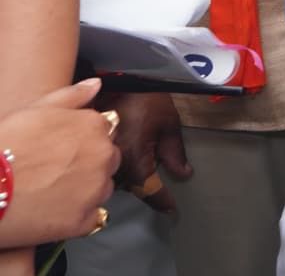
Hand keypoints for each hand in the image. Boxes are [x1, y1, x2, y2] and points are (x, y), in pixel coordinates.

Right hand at [0, 79, 118, 246]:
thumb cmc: (4, 146)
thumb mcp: (35, 110)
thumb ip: (72, 96)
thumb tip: (97, 85)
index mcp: (95, 125)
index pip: (105, 132)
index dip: (83, 141)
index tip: (63, 151)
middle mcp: (103, 154)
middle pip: (108, 159)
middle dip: (89, 164)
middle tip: (56, 173)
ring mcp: (95, 189)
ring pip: (102, 188)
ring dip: (86, 190)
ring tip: (52, 193)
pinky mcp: (83, 219)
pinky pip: (92, 217)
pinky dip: (78, 216)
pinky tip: (53, 212)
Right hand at [98, 92, 189, 214]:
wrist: (119, 79)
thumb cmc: (148, 99)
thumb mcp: (169, 124)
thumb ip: (175, 153)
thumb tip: (184, 175)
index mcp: (134, 160)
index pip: (149, 191)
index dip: (163, 202)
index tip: (173, 210)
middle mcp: (114, 166)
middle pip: (132, 189)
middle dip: (147, 190)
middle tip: (164, 190)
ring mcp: (102, 160)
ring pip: (118, 182)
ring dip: (132, 181)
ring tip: (146, 173)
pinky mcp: (94, 153)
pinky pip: (108, 170)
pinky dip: (120, 171)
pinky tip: (129, 163)